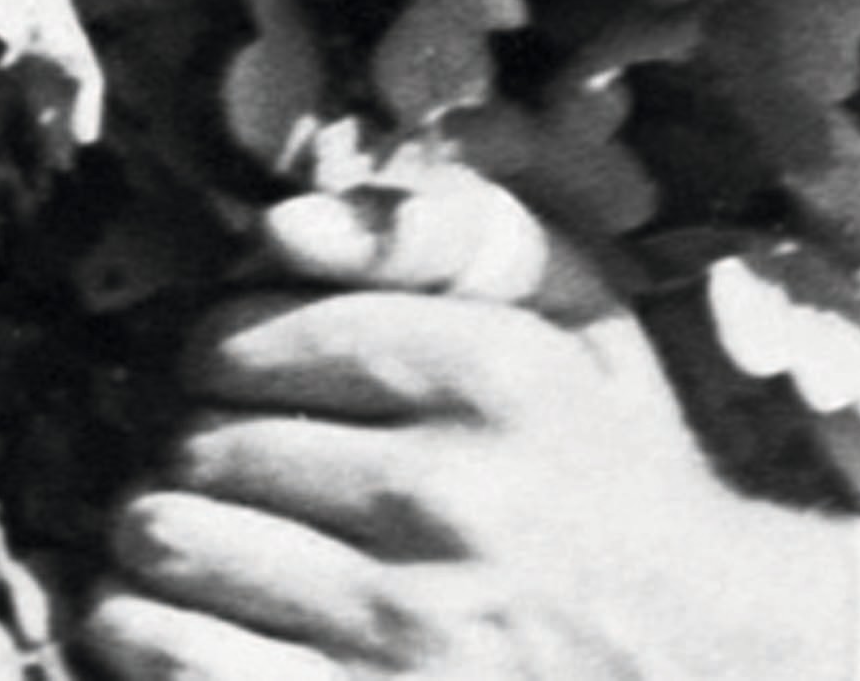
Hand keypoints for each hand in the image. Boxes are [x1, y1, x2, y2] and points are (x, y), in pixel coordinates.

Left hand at [84, 181, 851, 680]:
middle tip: (227, 465)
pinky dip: (147, 631)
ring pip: (173, 544)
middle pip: (199, 442)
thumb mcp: (572, 318)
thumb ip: (441, 230)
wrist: (711, 656)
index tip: (236, 375)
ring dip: (164, 539)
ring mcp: (408, 626)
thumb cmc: (613, 473)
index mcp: (492, 375)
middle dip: (191, 447)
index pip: (245, 337)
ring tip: (203, 539)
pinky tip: (183, 615)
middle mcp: (448, 496)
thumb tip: (281, 222)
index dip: (217, 354)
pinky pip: (179, 654)